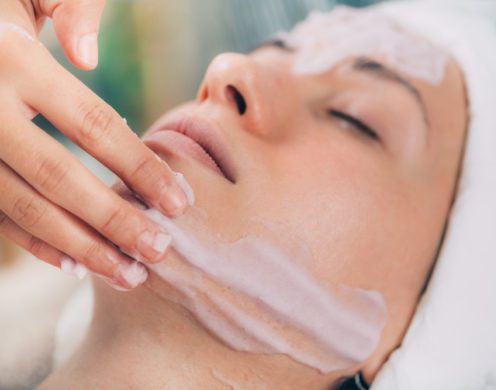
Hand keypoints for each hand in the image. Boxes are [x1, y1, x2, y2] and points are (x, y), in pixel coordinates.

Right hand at [0, 0, 188, 288]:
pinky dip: (34, 243)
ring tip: (130, 274)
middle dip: (114, 221)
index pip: (93, 125)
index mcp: (13, 61)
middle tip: (160, 251)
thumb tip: (90, 59)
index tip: (180, 203)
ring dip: (80, 248)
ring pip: (25, 208)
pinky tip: (75, 265)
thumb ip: (69, 11)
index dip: (140, 168)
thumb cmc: (0, 10)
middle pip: (60, 178)